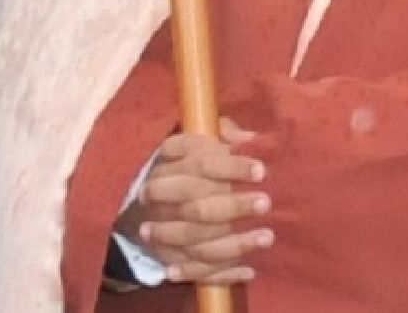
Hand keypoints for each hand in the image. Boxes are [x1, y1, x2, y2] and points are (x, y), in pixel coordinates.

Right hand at [116, 121, 272, 284]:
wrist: (140, 205)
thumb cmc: (185, 168)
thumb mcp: (199, 143)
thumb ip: (224, 136)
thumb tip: (251, 140)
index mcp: (168, 164)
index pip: (199, 164)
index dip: (231, 167)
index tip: (261, 170)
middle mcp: (161, 197)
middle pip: (198, 205)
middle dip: (234, 206)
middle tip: (265, 204)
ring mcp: (162, 230)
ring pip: (198, 241)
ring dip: (234, 242)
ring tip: (267, 238)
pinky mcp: (168, 257)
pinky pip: (196, 270)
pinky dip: (222, 272)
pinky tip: (249, 270)